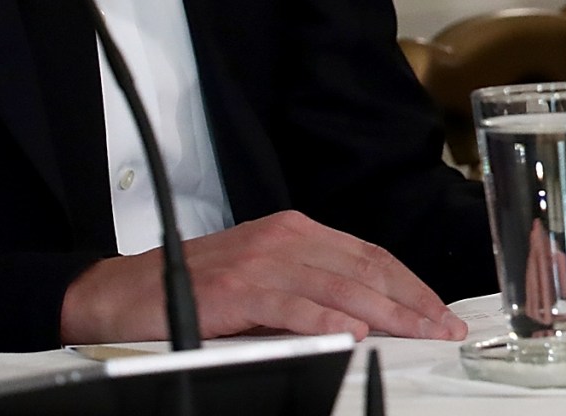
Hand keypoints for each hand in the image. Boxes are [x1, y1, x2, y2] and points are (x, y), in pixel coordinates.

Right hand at [60, 210, 465, 343]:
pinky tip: (352, 334)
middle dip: (409, 300)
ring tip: (415, 333)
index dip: (409, 283)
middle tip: (441, 326)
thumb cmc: (196, 288)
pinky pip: (291, 304)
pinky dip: (324, 319)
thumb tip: (368, 315)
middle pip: (364, 269)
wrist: (124, 291)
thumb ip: (310, 287)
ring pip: (338, 286)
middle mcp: (284, 238)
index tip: (438, 309)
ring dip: (384, 312)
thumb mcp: (264, 278)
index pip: (369, 255)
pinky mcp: (236, 287)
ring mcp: (261, 260)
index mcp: (296, 231)